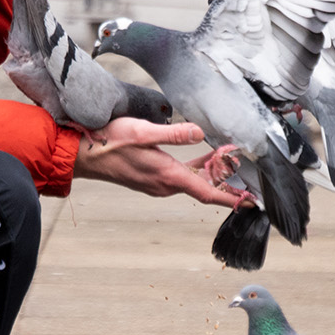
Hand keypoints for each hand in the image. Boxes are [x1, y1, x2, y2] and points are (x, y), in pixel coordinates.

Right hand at [72, 119, 247, 207]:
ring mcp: (158, 183)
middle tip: (246, 169)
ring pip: (193, 181)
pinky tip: (203, 157)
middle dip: (227, 180)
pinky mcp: (152, 177)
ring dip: (212, 171)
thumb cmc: (109, 142)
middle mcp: (165, 184)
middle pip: (205, 188)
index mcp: (167, 175)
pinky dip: (196, 169)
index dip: (232, 198)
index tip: (251, 202)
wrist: (83, 154)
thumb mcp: (143, 132)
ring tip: (229, 156)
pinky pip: (181, 177)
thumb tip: (199, 133)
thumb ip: (174, 134)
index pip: (207, 193)